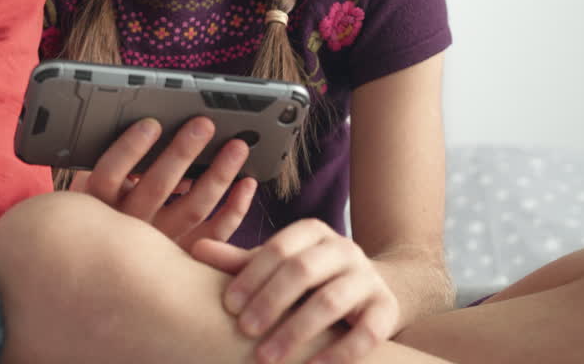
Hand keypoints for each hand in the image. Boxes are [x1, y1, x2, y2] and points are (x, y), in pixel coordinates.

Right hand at [80, 116, 256, 249]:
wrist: (114, 271)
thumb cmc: (106, 217)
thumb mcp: (93, 192)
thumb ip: (112, 169)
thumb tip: (143, 135)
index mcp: (100, 205)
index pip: (110, 173)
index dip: (130, 149)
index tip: (151, 124)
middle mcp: (130, 227)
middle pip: (158, 186)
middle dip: (183, 152)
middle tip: (204, 125)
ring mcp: (161, 245)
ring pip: (194, 207)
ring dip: (218, 174)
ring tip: (236, 148)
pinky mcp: (188, 255)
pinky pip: (216, 233)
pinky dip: (235, 208)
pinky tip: (246, 184)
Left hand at [191, 219, 399, 363]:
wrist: (370, 292)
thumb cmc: (309, 280)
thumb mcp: (277, 267)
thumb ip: (240, 261)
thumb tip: (196, 249)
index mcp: (312, 233)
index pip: (278, 249)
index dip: (252, 276)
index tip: (228, 305)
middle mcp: (343, 249)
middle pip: (303, 271)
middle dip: (270, 302)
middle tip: (244, 330)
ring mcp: (369, 278)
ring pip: (332, 301)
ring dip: (296, 330)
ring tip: (266, 357)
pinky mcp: (387, 309)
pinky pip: (367, 332)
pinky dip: (339, 352)